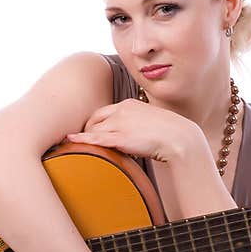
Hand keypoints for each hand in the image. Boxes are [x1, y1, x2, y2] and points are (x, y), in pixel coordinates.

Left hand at [65, 98, 195, 163]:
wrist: (180, 138)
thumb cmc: (171, 134)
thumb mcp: (153, 122)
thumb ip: (140, 124)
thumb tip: (138, 134)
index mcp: (130, 104)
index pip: (104, 111)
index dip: (94, 122)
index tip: (90, 131)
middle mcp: (122, 110)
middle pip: (95, 119)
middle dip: (86, 129)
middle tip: (79, 140)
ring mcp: (120, 123)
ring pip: (94, 130)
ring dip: (85, 139)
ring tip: (75, 147)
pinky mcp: (120, 138)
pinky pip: (96, 139)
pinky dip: (81, 140)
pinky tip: (70, 141)